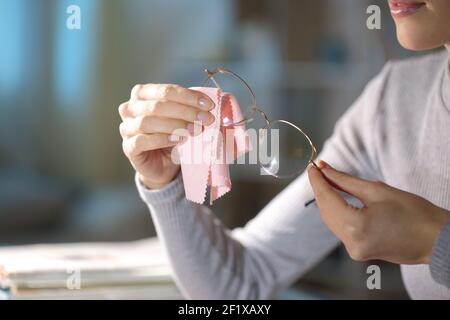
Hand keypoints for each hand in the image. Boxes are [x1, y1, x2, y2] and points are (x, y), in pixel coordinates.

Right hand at [119, 84, 214, 188]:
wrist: (162, 163)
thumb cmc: (172, 135)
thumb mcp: (183, 118)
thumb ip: (193, 108)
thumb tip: (214, 104)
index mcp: (143, 93)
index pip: (166, 90)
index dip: (189, 97)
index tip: (209, 105)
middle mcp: (130, 108)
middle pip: (158, 105)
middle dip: (186, 111)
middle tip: (206, 119)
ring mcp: (126, 127)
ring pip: (148, 122)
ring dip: (175, 125)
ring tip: (194, 130)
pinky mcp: (128, 147)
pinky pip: (141, 140)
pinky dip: (161, 139)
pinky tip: (177, 140)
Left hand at [308, 160, 449, 264]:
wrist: (437, 240)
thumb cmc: (414, 214)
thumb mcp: (377, 191)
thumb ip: (345, 181)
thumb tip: (325, 170)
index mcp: (355, 227)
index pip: (326, 198)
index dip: (317, 180)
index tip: (312, 166)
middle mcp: (351, 242)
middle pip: (325, 211)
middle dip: (320, 189)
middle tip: (318, 170)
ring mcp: (354, 250)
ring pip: (331, 220)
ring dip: (327, 200)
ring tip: (326, 179)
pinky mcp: (359, 251)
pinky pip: (340, 228)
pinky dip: (336, 212)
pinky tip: (336, 198)